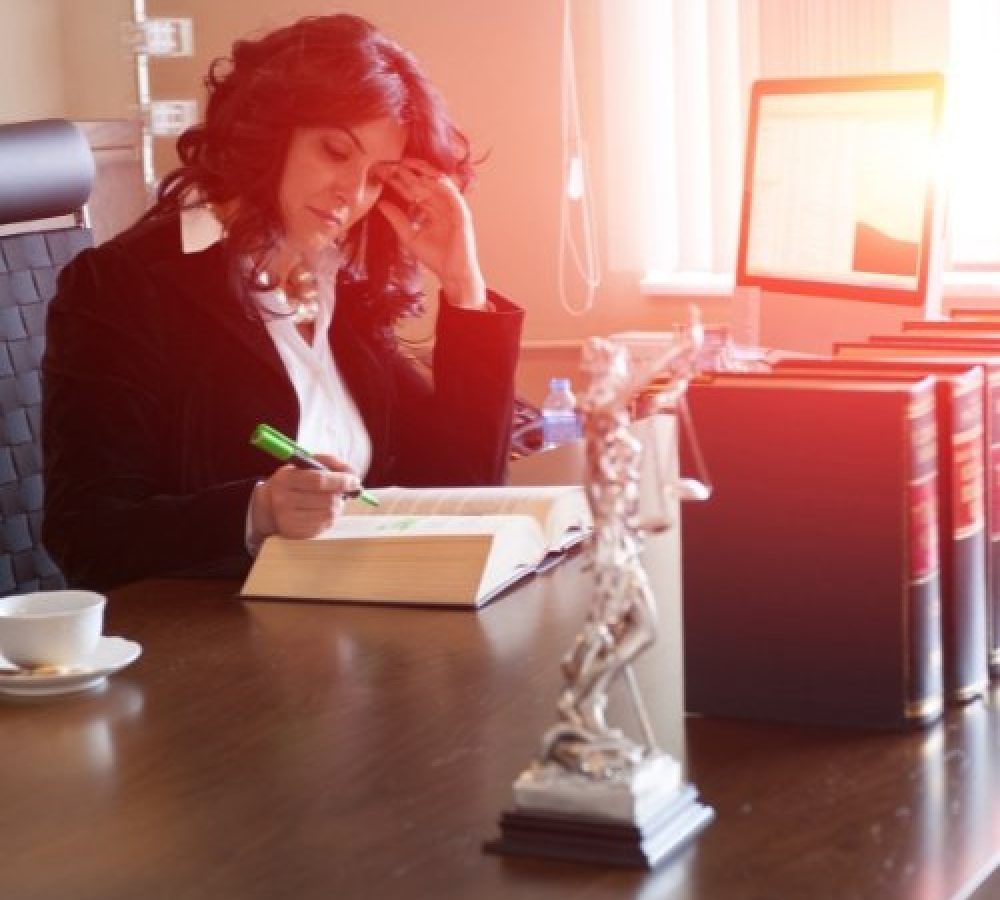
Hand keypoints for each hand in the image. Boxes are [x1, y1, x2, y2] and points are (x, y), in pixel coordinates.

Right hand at [251, 453, 360, 540]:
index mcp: (286, 479)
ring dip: (337, 507)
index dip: (341, 481)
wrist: (268, 506)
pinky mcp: (295, 534)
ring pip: (329, 515)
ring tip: (331, 501)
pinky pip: (324, 527)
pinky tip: (322, 511)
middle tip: (342, 492)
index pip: (319, 481)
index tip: (355, 481)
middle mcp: (284, 500)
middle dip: (341, 495)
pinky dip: (329, 518)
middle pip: (327, 500)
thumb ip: (330, 462)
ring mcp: (288, 520)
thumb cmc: (294, 481)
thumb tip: (352, 473)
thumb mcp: (306, 464)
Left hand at [378, 159, 486, 308]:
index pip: (414, 191)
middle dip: (408, 174)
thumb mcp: (410, 236)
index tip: (383, 175)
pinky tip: (425, 179)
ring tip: (407, 166)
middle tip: (391, 165)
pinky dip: (439, 185)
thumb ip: (397, 219)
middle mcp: (442, 205)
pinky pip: (451, 194)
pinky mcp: (462, 213)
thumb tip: (381, 204)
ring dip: (423, 174)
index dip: (400, 182)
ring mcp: (453, 207)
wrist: (452, 273)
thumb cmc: (435, 257)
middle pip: (424, 184)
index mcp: (431, 209)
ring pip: (438, 184)